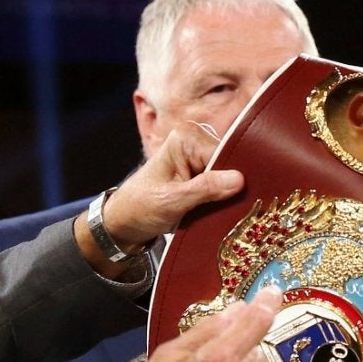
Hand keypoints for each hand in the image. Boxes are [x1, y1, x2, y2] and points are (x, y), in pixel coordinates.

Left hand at [93, 124, 245, 255]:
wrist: (123, 222)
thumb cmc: (139, 208)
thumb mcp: (173, 201)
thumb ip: (205, 189)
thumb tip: (240, 179)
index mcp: (186, 139)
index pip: (225, 154)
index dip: (234, 178)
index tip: (239, 200)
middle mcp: (194, 142)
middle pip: (229, 163)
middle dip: (232, 188)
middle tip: (232, 210)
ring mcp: (198, 157)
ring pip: (228, 176)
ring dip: (227, 196)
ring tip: (221, 212)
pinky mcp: (199, 172)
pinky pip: (222, 184)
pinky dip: (221, 199)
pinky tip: (218, 211)